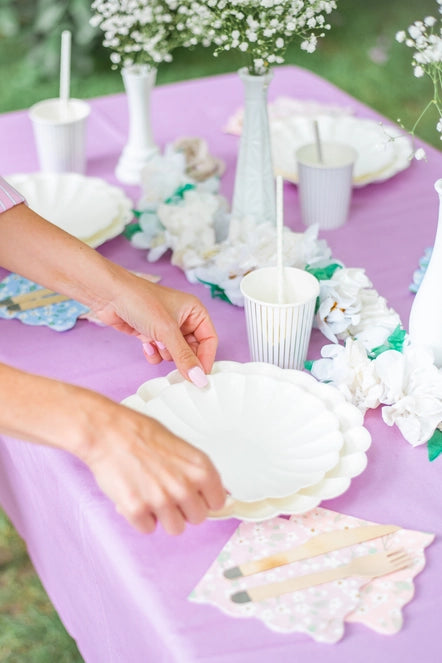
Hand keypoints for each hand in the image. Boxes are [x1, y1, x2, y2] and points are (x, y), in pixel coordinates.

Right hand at [75, 391, 226, 534]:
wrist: (107, 432)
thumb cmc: (138, 432)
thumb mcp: (179, 445)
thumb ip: (194, 470)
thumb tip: (207, 490)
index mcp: (199, 467)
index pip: (218, 501)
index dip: (205, 500)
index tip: (198, 499)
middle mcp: (184, 486)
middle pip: (198, 518)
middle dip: (184, 509)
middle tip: (168, 493)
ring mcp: (161, 501)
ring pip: (175, 528)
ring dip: (163, 516)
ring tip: (150, 493)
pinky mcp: (137, 511)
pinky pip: (148, 528)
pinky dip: (140, 517)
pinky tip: (135, 496)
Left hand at [90, 274, 217, 385]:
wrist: (108, 294)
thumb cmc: (140, 301)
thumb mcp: (167, 332)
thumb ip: (184, 357)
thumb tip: (199, 378)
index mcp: (195, 311)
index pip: (209, 340)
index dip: (206, 358)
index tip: (200, 377)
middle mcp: (183, 318)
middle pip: (193, 349)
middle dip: (182, 357)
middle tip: (177, 368)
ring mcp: (166, 327)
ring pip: (175, 353)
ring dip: (166, 354)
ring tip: (156, 343)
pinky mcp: (151, 334)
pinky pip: (160, 353)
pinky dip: (154, 353)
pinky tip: (146, 344)